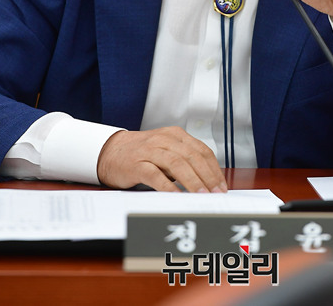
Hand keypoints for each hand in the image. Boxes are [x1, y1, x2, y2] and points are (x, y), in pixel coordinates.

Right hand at [97, 126, 227, 192]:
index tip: (222, 186)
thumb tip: (208, 182)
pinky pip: (155, 175)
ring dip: (192, 181)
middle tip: (216, 193)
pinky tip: (177, 197)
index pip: (202, 150)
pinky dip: (168, 187)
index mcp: (176, 135)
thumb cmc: (142, 154)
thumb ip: (185, 161)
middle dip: (207, 176)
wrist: (109, 151)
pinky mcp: (136, 164)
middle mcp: (164, 139)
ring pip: (176, 163)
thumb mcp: (167, 151)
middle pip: (192, 156)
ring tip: (201, 195)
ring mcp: (150, 151)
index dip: (214, 169)